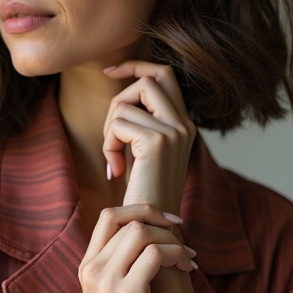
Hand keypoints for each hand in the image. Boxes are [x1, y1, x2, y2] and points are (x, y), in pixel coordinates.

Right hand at [77, 204, 196, 292]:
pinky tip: (187, 270)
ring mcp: (107, 282)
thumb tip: (155, 246)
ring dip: (172, 240)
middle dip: (162, 221)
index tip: (167, 221)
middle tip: (184, 237)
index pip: (109, 215)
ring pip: (141, 232)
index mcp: (87, 267)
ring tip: (188, 259)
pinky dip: (176, 255)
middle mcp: (93, 269)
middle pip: (127, 219)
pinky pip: (155, 255)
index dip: (141, 209)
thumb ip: (123, 271)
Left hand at [102, 62, 195, 214]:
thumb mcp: (144, 152)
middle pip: (147, 78)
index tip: (110, 72)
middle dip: (119, 98)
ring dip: (109, 129)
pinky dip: (108, 145)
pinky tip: (116, 171)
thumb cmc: (144, 194)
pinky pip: (118, 124)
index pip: (164, 74)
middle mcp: (184, 124)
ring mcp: (174, 131)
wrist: (154, 228)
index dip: (136, 65)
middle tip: (111, 133)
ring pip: (125, 102)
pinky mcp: (158, 142)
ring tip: (114, 158)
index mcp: (184, 124)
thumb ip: (141, 122)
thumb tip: (120, 94)